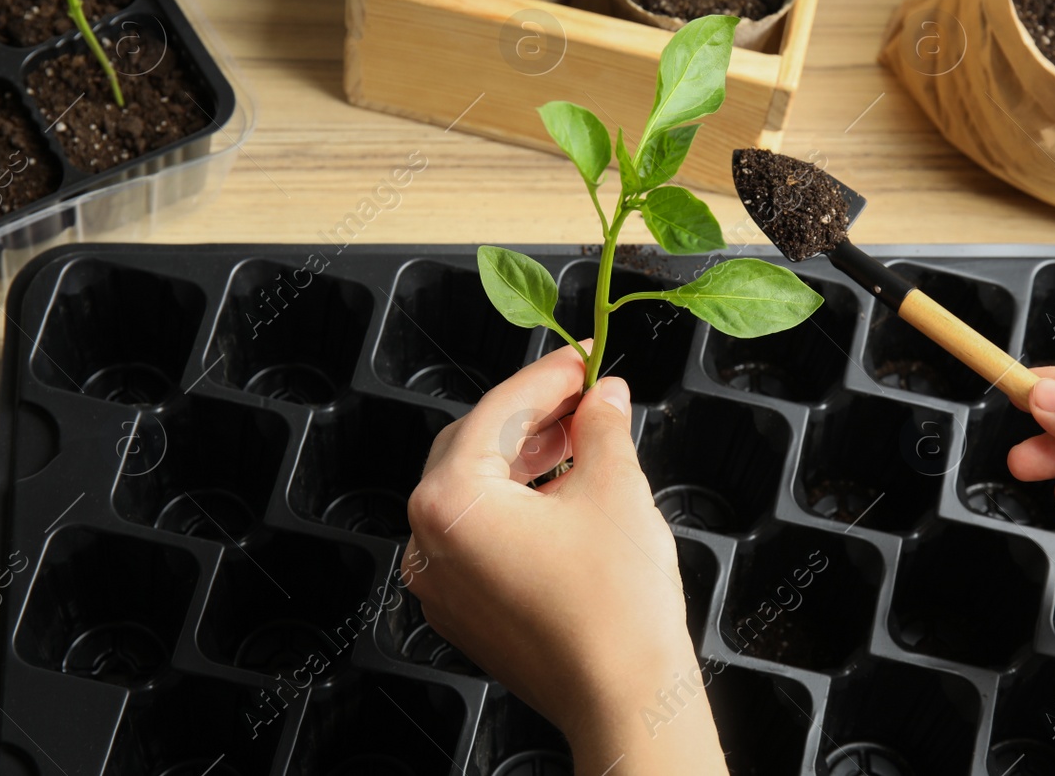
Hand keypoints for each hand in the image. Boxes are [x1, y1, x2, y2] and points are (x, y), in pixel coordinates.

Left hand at [405, 346, 726, 775]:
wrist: (624, 698)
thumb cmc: (614, 607)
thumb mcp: (615, 487)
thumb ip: (601, 426)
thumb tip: (602, 396)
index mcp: (451, 502)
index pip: (500, 410)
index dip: (550, 374)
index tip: (584, 354)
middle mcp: (430, 542)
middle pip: (477, 446)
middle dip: (536, 415)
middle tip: (588, 392)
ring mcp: (443, 581)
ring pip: (479, 491)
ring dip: (529, 457)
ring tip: (587, 436)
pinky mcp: (466, 609)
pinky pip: (483, 535)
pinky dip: (520, 503)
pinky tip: (568, 489)